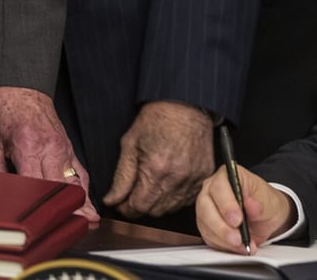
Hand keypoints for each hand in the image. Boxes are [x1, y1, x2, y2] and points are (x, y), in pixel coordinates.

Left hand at [0, 87, 98, 220]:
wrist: (19, 87)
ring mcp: (63, 147)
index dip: (43, 203)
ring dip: (83, 199)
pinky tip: (87, 200)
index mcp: (29, 145)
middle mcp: (51, 147)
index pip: (38, 182)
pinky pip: (79, 169)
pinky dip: (84, 186)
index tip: (48, 220)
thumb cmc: (2, 110)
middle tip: (80, 224)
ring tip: (90, 218)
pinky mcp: (67, 147)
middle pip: (63, 184)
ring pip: (75, 178)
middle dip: (72, 206)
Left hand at [103, 101, 213, 217]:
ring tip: (153, 186)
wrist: (187, 106)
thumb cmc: (157, 120)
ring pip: (172, 208)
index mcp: (156, 170)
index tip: (121, 201)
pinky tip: (169, 184)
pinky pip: (188, 199)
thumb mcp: (130, 144)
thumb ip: (121, 177)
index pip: (138, 207)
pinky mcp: (205, 175)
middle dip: (141, 206)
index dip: (126, 207)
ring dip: (159, 203)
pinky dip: (176, 197)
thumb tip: (111, 200)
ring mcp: (194, 178)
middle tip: (135, 193)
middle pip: (154, 211)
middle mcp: (177, 178)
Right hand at [197, 165, 293, 253]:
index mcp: (229, 175)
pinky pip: (208, 236)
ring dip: (223, 238)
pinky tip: (236, 246)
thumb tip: (251, 204)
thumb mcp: (269, 202)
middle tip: (238, 237)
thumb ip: (260, 204)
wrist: (265, 216)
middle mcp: (212, 189)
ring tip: (241, 244)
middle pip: (206, 207)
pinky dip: (222, 244)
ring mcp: (206, 207)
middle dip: (222, 226)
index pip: (220, 186)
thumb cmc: (266, 203)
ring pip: (205, 224)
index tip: (238, 220)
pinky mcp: (206, 224)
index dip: (227, 204)